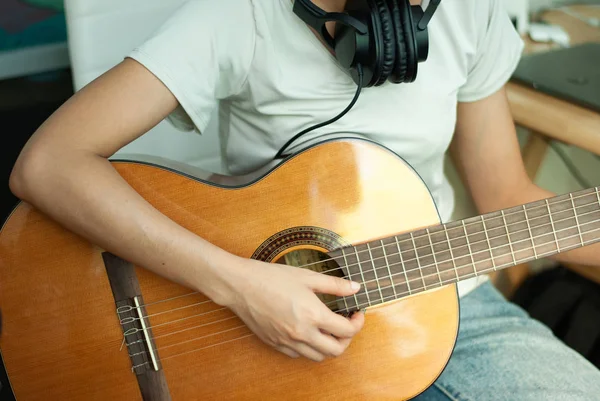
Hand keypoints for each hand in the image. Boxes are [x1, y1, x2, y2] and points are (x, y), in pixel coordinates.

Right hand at [223, 257, 364, 361]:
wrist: (241, 285)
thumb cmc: (271, 278)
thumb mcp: (307, 276)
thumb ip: (334, 285)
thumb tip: (355, 288)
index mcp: (312, 315)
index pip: (347, 331)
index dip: (358, 322)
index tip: (357, 313)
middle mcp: (302, 333)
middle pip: (336, 350)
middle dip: (347, 339)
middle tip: (345, 323)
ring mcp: (287, 341)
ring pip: (317, 356)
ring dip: (328, 346)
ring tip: (327, 329)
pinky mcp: (275, 344)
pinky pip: (299, 354)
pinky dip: (309, 347)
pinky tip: (307, 331)